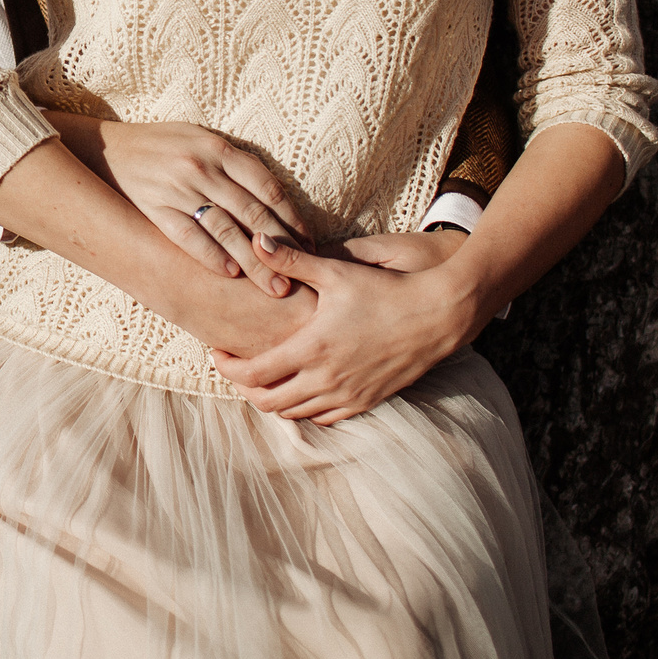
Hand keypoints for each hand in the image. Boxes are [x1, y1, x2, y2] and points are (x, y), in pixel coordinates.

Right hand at [46, 114, 303, 286]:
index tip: (308, 243)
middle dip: (281, 248)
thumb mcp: (199, 139)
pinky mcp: (155, 208)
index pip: (267, 188)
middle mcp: (202, 168)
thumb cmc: (160, 145)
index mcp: (218, 148)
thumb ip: (233, 162)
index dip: (292, 219)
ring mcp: (178, 189)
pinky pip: (190, 237)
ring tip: (274, 286)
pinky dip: (213, 256)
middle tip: (301, 276)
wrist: (105, 149)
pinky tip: (231, 273)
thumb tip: (273, 195)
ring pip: (227, 230)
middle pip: (253, 213)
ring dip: (254, 261)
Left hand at [208, 237, 481, 423]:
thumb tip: (255, 240)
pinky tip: (300, 388)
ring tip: (263, 375)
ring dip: (272, 399)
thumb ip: (292, 260)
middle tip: (236, 367)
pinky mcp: (367, 401)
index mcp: (312, 349)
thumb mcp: (337, 272)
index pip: (254, 374)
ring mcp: (348, 395)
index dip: (227, 367)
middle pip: (268, 402)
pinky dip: (303, 409)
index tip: (218, 353)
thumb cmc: (387, 290)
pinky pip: (324, 418)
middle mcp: (327, 380)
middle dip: (244, 388)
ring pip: (294, 414)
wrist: (439, 315)